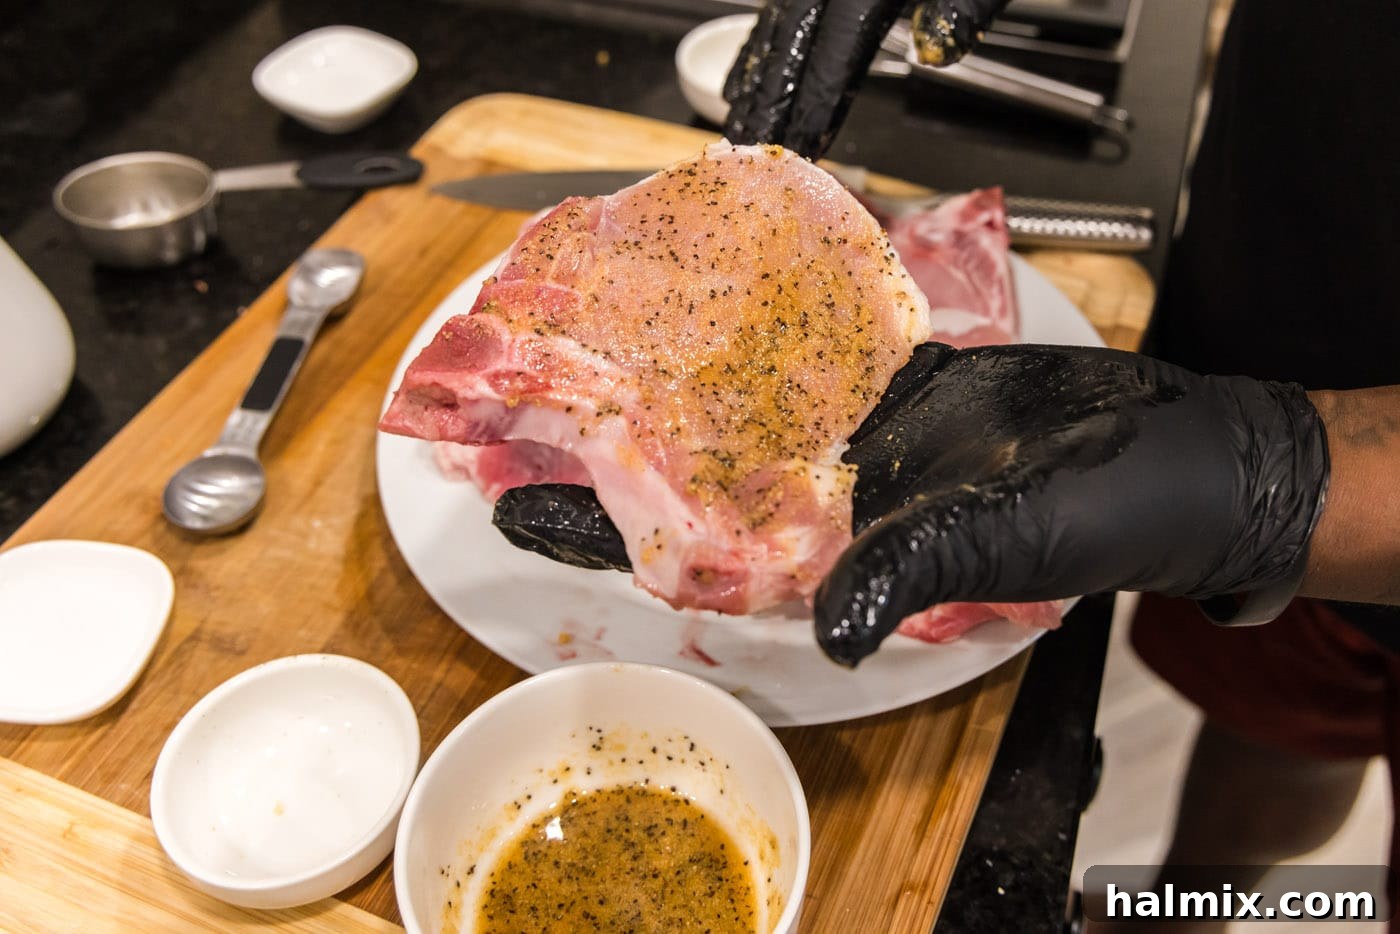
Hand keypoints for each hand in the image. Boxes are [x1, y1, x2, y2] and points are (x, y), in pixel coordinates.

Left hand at [494, 344, 1329, 666]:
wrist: (1162, 454)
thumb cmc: (1089, 516)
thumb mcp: (996, 545)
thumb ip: (909, 577)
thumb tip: (843, 631)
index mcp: (835, 551)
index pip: (686, 548)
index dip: (600, 533)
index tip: (515, 510)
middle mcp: (829, 495)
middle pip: (687, 476)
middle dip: (607, 449)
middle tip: (522, 410)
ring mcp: (858, 436)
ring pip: (737, 411)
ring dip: (668, 385)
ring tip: (590, 349)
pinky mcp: (895, 381)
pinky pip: (807, 354)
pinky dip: (759, 329)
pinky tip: (705, 304)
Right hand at [722, 0, 1010, 157]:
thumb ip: (966, 3)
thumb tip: (938, 50)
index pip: (836, 49)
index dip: (816, 101)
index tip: (802, 144)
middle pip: (793, 38)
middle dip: (771, 99)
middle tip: (754, 146)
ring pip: (777, 20)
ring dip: (757, 73)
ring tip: (740, 118)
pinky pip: (781, 5)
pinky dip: (761, 40)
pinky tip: (750, 65)